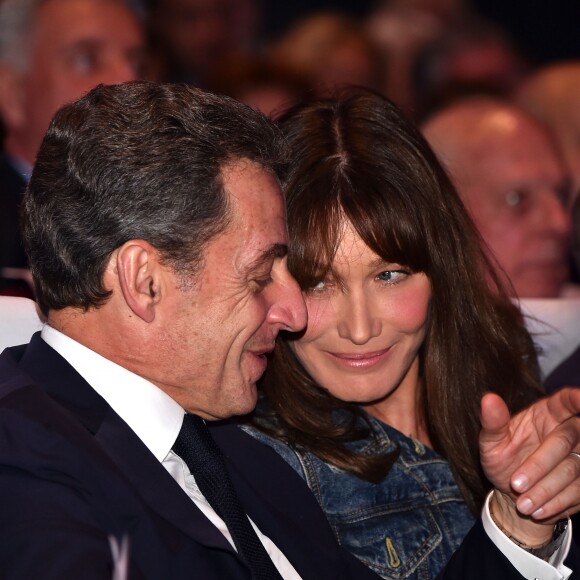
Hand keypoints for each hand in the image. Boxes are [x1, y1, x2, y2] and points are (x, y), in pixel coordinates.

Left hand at [479, 388, 579, 542]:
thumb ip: (492, 421)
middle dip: (539, 466)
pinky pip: (579, 493)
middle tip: (515, 484)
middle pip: (565, 441)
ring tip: (522, 505)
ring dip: (546, 490)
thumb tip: (488, 399)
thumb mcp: (491, 441)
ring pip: (574, 470)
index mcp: (547, 413)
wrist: (512, 492)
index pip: (566, 400)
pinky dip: (556, 504)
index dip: (577, 398)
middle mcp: (569, 430)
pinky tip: (537, 511)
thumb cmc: (502, 457)